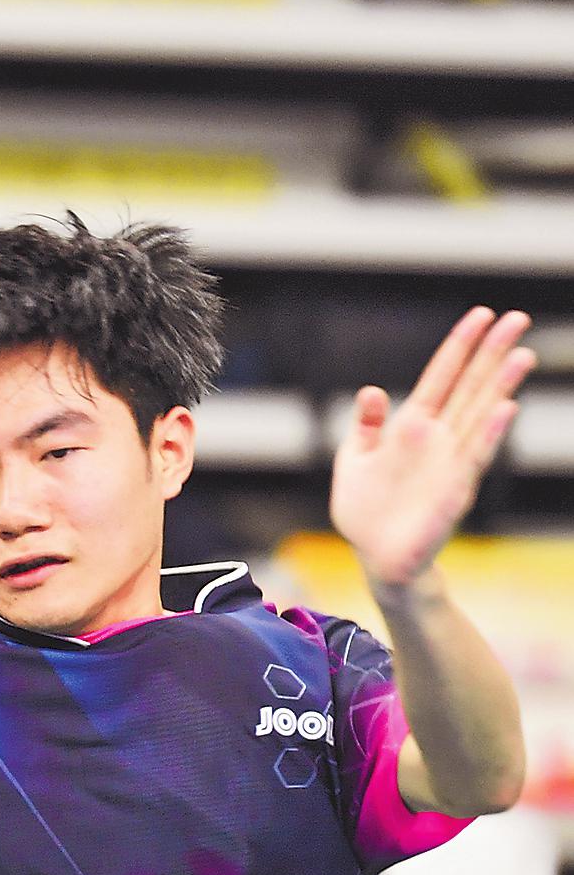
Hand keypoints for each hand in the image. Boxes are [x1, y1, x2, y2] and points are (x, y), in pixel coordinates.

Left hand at [329, 307, 535, 590]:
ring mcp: (450, 463)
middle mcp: (438, 440)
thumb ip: (365, 426)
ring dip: (501, 386)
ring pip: (481, 416)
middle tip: (518, 318)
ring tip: (521, 354)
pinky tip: (505, 407)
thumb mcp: (353, 460)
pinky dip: (490, 432)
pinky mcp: (455, 491)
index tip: (481, 314)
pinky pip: (475, 456)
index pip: (441, 378)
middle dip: (492, 354)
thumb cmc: (365, 511)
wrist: (376, 559)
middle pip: (470, 388)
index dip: (459, 347)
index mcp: (412, 427)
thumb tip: (372, 391)